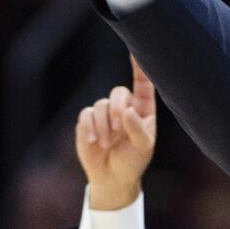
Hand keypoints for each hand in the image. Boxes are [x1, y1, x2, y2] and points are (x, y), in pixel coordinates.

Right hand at [75, 56, 157, 209]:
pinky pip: (86, 115)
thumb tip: (128, 111)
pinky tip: (94, 143)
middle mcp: (124, 107)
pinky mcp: (88, 121)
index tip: (137, 50)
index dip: (140, 67)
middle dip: (117, 110)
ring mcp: (105, 113)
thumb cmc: (134, 160)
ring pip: (101, 105)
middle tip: (118, 131)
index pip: (143, 84)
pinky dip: (89, 129)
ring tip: (108, 143)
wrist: (112, 178)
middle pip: (118, 92)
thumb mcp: (143, 147)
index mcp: (143, 109)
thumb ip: (138, 129)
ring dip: (104, 126)